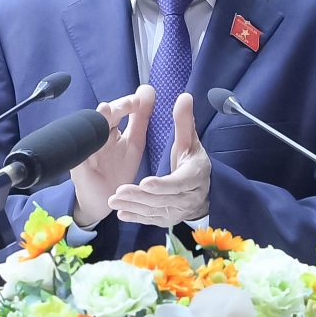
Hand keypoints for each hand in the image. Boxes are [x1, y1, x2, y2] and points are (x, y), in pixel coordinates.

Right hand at [69, 85, 154, 226]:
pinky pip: (78, 153)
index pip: (117, 111)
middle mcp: (96, 136)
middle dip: (114, 108)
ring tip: (106, 110)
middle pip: (102, 117)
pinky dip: (85, 145)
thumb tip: (147, 89)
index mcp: (109, 129)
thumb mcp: (134, 142)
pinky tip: (93, 139)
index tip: (139, 99)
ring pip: (89, 130)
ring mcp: (86, 149)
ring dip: (97, 120)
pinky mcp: (78, 165)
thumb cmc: (118, 170)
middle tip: (128, 104)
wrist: (105, 200)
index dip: (126, 104)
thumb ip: (140, 118)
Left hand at [108, 92, 210, 225]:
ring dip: (133, 207)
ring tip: (114, 200)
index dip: (162, 184)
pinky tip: (121, 214)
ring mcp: (178, 211)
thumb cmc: (192, 161)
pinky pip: (151, 219)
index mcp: (194, 176)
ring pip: (154, 211)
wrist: (202, 190)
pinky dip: (136, 217)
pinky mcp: (168, 219)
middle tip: (119, 191)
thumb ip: (184, 122)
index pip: (178, 183)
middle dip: (140, 196)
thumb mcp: (190, 141)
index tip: (145, 182)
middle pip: (163, 199)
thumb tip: (184, 97)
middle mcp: (188, 197)